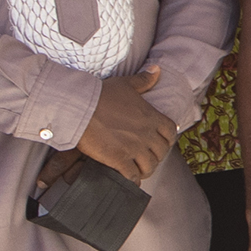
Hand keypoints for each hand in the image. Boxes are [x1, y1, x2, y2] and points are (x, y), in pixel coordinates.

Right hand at [76, 64, 178, 182]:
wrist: (80, 107)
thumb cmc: (101, 94)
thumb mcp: (126, 84)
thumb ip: (144, 80)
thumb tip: (157, 70)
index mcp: (151, 117)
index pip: (170, 133)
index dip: (166, 140)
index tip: (159, 143)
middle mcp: (147, 134)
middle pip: (161, 152)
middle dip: (155, 156)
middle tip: (145, 158)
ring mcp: (134, 148)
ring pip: (149, 166)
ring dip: (145, 169)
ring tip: (137, 170)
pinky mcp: (119, 159)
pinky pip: (132, 176)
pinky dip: (132, 180)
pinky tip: (128, 180)